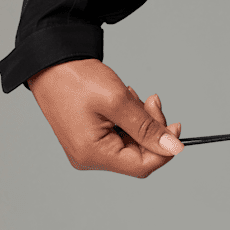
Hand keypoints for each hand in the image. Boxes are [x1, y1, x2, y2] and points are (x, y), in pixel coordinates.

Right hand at [27, 59, 183, 178]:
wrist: (51, 63)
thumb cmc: (78, 79)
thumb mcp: (119, 101)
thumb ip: (147, 127)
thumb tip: (174, 147)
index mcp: (93, 154)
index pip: (143, 165)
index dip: (165, 148)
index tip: (177, 125)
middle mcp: (89, 158)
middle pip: (139, 154)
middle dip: (151, 127)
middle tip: (152, 99)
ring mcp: (88, 149)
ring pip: (132, 142)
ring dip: (139, 119)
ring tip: (129, 95)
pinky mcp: (89, 137)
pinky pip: (120, 134)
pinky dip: (128, 117)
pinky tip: (122, 98)